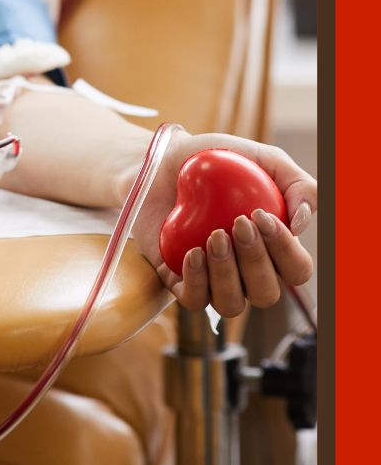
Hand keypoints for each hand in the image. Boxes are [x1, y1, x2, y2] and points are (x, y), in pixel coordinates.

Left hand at [129, 125, 316, 316]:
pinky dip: (196, 280)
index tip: (261, 215)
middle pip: (266, 293)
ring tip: (214, 236)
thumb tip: (301, 225)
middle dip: (255, 261)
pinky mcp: (179, 282)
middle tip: (238, 223)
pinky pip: (194, 300)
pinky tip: (193, 253)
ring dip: (227, 274)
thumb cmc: (218, 161)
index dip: (285, 250)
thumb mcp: (264, 159)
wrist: (164, 160)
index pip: (296, 269)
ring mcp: (213, 281)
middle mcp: (247, 273)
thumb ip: (298, 185)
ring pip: (232, 304)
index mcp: (273, 249)